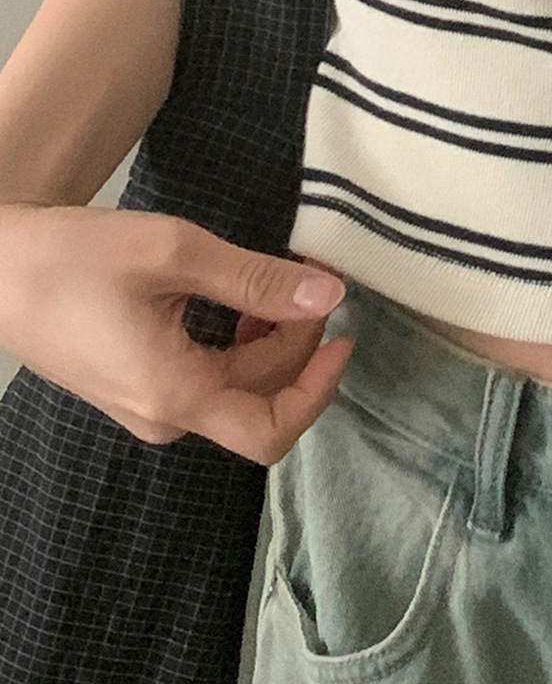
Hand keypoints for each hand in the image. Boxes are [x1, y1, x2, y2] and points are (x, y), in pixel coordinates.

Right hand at [0, 203, 354, 464]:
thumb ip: (256, 279)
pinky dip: (240, 340)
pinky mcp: (137, 384)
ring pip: (236, 386)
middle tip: (314, 275)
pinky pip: (208, 376)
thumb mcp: (174, 254)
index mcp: (174, 394)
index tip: (345, 332)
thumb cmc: (74, 258)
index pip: (271, 429)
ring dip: (272, 339)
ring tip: (284, 277)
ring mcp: (148, 405)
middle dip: (298, 342)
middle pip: (259, 398)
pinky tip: (245, 296)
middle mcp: (164, 415)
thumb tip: (329, 293)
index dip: (320, 388)